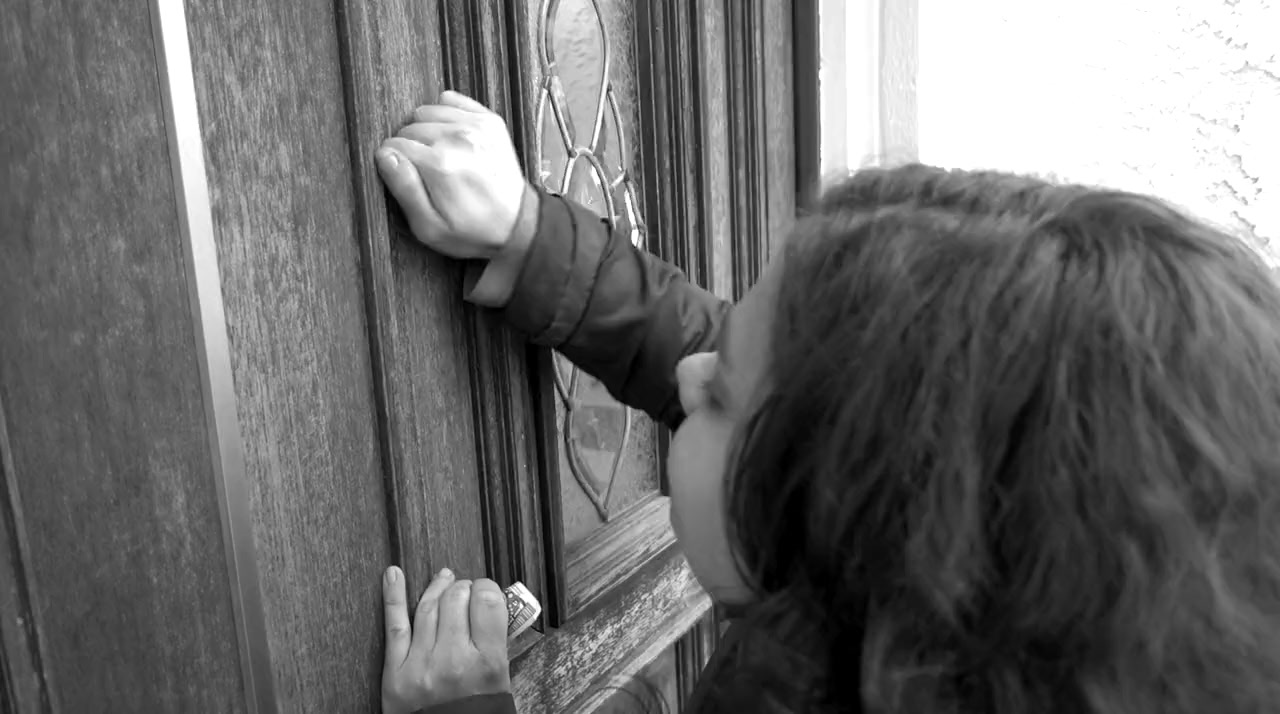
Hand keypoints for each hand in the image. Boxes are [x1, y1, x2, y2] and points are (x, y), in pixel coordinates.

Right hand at [376, 91, 526, 259]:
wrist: (517, 226)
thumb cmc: (472, 231)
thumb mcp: (429, 228)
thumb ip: (404, 189)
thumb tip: (384, 155)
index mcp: (441, 164)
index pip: (393, 147)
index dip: (395, 165)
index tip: (409, 180)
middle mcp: (458, 138)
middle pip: (408, 128)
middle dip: (410, 149)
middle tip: (428, 173)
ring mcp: (476, 125)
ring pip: (425, 112)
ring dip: (426, 131)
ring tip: (440, 156)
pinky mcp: (489, 120)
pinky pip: (449, 100)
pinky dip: (444, 115)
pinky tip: (451, 138)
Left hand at [381, 566, 510, 713]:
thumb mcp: (500, 684)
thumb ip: (494, 645)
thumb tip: (486, 608)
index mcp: (487, 664)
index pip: (487, 601)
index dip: (486, 589)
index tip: (484, 592)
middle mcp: (453, 660)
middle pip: (457, 598)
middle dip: (463, 589)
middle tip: (465, 594)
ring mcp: (421, 664)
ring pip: (429, 606)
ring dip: (438, 588)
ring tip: (443, 581)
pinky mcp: (395, 673)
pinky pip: (395, 626)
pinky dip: (393, 597)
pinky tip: (393, 574)